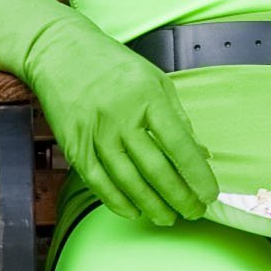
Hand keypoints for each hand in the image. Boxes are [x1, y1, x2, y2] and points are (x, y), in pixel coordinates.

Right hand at [22, 13, 217, 224]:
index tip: (210, 193)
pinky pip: (97, 181)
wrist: (60, 52)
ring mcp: (95, 132)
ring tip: (168, 218)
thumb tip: (200, 153)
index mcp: (149, 98)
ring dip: (151, 204)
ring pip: (126, 180)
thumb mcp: (156, 80)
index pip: (179, 144)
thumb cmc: (115, 66)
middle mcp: (122, 117)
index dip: (196, 173)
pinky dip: (116, 200)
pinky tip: (133, 211)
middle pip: (155, 168)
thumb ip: (178, 117)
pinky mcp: (73, 144)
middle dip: (178, 196)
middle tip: (194, 212)